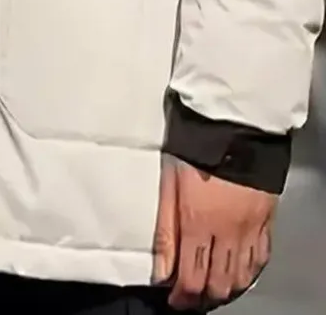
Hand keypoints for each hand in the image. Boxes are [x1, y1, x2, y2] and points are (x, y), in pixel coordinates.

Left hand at [153, 155, 274, 310]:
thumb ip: (164, 230)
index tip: (174, 300)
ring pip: (241, 275)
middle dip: (202, 296)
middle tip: (190, 300)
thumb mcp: (168, 184)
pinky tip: (241, 273)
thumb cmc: (195, 149)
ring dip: (225, 288)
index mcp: (198, 223)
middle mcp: (227, 232)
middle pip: (218, 281)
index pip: (191, 276)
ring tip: (212, 291)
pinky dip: (249, 272)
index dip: (182, 295)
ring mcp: (250, 228)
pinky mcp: (265, 220)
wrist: (234, 128)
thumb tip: (160, 268)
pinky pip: (260, 257)